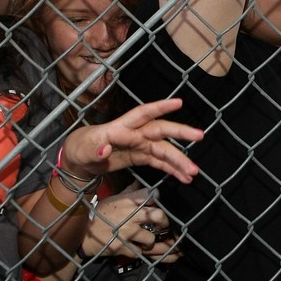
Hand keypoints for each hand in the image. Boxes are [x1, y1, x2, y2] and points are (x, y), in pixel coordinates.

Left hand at [61, 98, 203, 183]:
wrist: (81, 161)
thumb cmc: (81, 149)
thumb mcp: (82, 151)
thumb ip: (94, 150)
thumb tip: (105, 148)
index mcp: (121, 127)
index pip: (142, 114)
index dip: (160, 107)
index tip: (178, 102)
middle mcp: (135, 134)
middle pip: (161, 130)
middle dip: (180, 133)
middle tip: (199, 135)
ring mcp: (140, 145)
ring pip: (164, 150)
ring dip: (179, 160)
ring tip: (194, 172)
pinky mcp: (141, 156)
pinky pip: (160, 163)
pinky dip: (173, 170)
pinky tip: (185, 178)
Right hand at [81, 184, 180, 262]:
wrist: (82, 234)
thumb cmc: (99, 214)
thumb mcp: (113, 200)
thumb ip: (129, 192)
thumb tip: (139, 181)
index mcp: (128, 201)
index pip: (151, 194)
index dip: (157, 198)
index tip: (157, 203)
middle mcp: (130, 215)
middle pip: (159, 216)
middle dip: (164, 222)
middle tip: (162, 225)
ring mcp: (127, 232)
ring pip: (151, 238)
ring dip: (149, 241)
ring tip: (145, 241)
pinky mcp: (122, 247)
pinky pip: (139, 252)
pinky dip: (138, 252)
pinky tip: (134, 248)